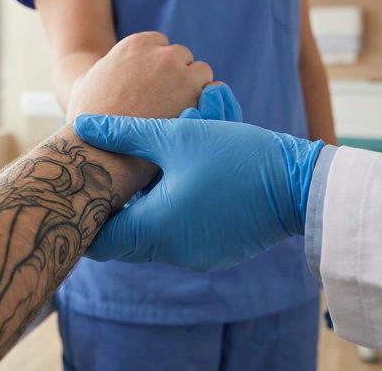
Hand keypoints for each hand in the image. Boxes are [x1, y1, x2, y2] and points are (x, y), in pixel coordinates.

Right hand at [66, 32, 212, 119]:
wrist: (102, 150)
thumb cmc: (88, 123)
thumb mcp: (84, 85)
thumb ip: (99, 73)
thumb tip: (95, 76)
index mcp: (136, 45)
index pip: (161, 46)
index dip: (158, 69)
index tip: (153, 89)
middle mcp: (162, 54)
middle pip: (182, 58)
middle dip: (178, 77)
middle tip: (166, 105)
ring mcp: (182, 74)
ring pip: (201, 73)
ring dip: (195, 90)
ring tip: (178, 117)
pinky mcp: (198, 98)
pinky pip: (215, 93)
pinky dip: (207, 106)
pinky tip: (190, 124)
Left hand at [72, 115, 323, 271]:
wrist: (298, 184)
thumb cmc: (234, 156)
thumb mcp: (175, 136)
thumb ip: (123, 134)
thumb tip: (82, 125)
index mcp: (155, 229)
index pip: (100, 242)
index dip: (88, 217)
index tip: (84, 192)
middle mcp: (172, 252)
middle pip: (125, 239)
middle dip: (119, 206)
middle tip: (115, 175)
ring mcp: (197, 256)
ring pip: (154, 236)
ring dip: (150, 205)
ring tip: (156, 169)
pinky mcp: (218, 252)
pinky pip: (181, 236)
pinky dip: (175, 212)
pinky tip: (185, 180)